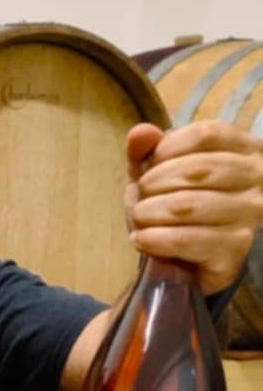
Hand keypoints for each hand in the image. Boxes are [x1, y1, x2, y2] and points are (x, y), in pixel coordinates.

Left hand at [126, 120, 262, 294]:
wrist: (184, 258)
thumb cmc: (173, 206)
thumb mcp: (156, 174)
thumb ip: (146, 151)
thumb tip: (141, 132)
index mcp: (243, 149)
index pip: (205, 134)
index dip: (166, 148)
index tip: (148, 167)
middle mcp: (257, 178)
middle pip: (195, 169)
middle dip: (154, 183)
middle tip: (141, 197)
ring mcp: (250, 214)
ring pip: (188, 205)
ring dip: (149, 212)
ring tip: (140, 218)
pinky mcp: (236, 247)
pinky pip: (187, 239)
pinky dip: (155, 238)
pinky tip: (142, 239)